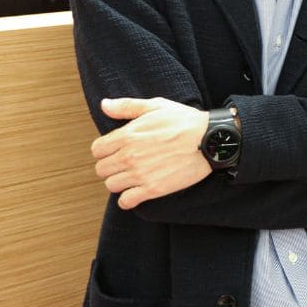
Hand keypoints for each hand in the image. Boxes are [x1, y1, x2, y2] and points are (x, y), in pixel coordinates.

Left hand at [91, 97, 211, 209]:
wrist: (209, 140)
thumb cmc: (185, 121)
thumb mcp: (156, 106)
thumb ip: (127, 106)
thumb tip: (104, 105)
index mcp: (128, 135)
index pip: (97, 150)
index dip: (104, 149)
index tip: (115, 149)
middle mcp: (129, 156)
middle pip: (101, 169)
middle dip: (110, 166)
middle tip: (125, 163)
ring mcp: (140, 174)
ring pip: (111, 185)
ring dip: (119, 181)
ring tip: (132, 176)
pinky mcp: (153, 189)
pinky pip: (126, 201)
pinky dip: (127, 199)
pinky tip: (136, 191)